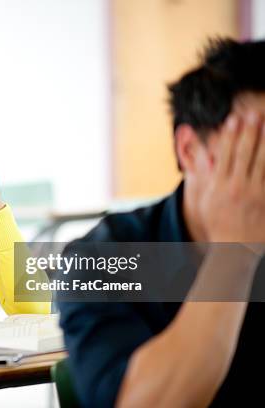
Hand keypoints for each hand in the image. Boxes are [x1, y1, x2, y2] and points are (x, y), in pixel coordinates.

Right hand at [201, 112, 264, 243]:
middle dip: (248, 132)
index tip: (233, 119)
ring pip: (261, 161)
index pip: (224, 154)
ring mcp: (254, 193)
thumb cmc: (218, 220)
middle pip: (243, 153)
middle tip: (253, 114)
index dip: (229, 135)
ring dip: (264, 140)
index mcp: (219, 185)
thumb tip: (203, 155)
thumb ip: (205, 175)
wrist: (234, 245)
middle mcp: (236, 186)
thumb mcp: (205, 198)